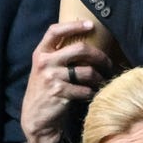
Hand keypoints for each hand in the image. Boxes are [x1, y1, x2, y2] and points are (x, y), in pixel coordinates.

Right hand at [21, 22, 111, 142]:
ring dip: (99, 77)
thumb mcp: (44, 69)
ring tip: (100, 81)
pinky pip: (85, 89)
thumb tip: (85, 42)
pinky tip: (90, 94)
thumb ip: (57, 55)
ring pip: (87, 71)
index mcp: (40, 54)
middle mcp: (45, 63)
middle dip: (99, 55)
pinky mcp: (59, 92)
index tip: (90, 25)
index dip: (74, 26)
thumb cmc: (44, 91)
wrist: (35, 118)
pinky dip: (91, 92)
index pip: (55, 31)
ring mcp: (52, 78)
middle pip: (80, 49)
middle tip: (107, 62)